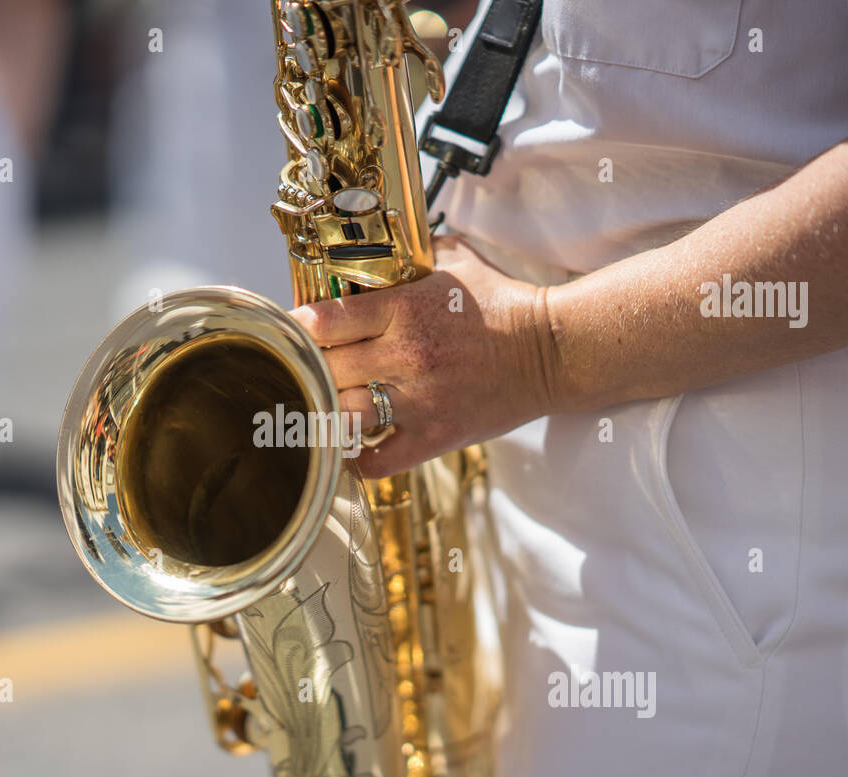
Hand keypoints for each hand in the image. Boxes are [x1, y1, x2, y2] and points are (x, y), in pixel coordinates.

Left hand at [290, 234, 556, 477]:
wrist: (552, 351)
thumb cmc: (502, 305)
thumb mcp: (455, 263)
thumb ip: (411, 254)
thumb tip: (376, 244)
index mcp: (404, 311)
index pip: (325, 321)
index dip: (300, 327)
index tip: (295, 330)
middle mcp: (405, 356)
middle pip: (325, 370)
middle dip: (309, 368)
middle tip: (303, 368)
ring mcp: (419, 401)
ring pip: (342, 416)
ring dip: (327, 411)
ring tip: (321, 406)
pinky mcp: (434, 436)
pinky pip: (377, 461)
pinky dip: (356, 459)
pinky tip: (350, 446)